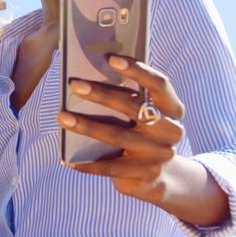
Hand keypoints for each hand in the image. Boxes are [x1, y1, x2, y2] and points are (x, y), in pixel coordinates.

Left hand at [57, 55, 184, 204]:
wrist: (162, 177)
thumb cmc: (144, 134)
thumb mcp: (145, 115)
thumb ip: (128, 98)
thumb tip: (90, 77)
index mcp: (173, 109)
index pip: (159, 84)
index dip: (138, 70)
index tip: (112, 59)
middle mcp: (170, 130)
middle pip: (134, 108)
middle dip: (102, 95)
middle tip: (75, 85)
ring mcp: (158, 154)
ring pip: (117, 136)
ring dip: (86, 126)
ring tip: (62, 117)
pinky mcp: (144, 175)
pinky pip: (110, 167)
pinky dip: (87, 164)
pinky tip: (66, 159)